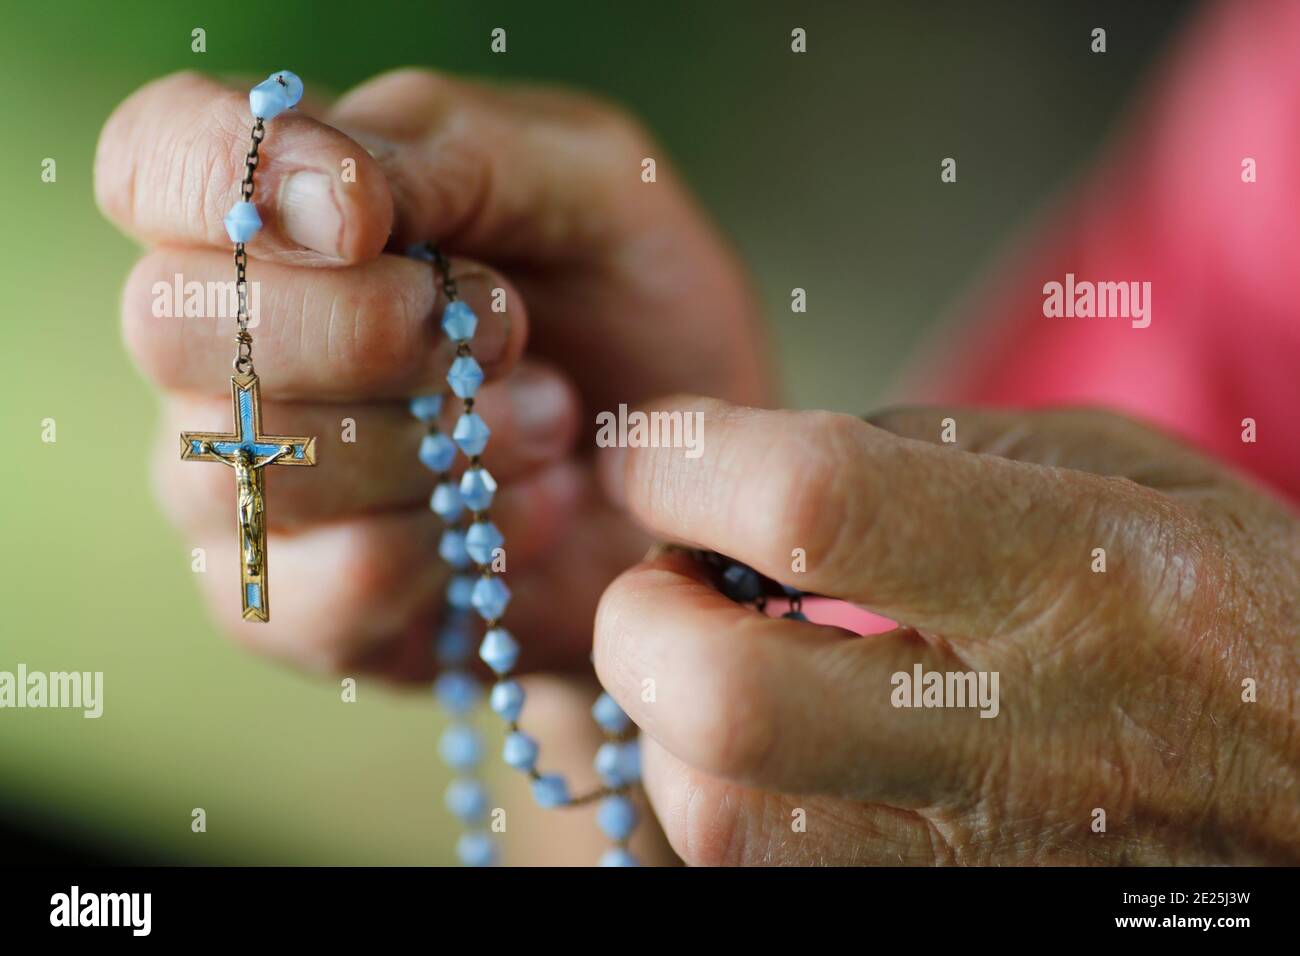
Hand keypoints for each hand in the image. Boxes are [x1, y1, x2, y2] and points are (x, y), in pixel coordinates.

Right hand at [95, 70, 770, 677]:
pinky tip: (535, 509)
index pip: (152, 156)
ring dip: (443, 445)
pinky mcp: (293, 606)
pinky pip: (329, 587)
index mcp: (281, 210)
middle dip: (366, 330)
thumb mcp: (588, 185)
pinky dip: (462, 544)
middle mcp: (228, 346)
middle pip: (168, 322)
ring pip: (259, 465)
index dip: (224, 172)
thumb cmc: (634, 311)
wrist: (693, 476)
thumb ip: (447, 156)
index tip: (367, 220)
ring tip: (550, 424)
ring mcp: (243, 484)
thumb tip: (313, 205)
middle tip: (506, 333)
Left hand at [595, 399, 1299, 863]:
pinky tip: (777, 745)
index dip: (688, 461)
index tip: (652, 446)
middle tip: (669, 573)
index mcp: (1087, 578)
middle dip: (643, 619)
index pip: (815, 506)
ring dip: (672, 726)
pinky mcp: (960, 922)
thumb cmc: (1238, 604)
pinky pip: (773, 878)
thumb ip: (919, 455)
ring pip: (723, 827)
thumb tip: (736, 474)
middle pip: (726, 704)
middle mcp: (1030, 738)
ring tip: (719, 659)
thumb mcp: (1122, 473)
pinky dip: (733, 798)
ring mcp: (991, 865)